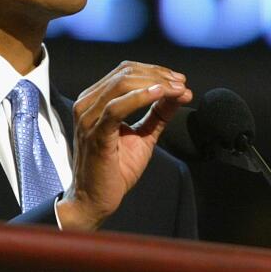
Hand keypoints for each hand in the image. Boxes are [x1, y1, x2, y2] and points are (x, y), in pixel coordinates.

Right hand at [56, 61, 193, 230]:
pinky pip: (117, 107)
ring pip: (122, 84)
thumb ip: (159, 113)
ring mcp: (88, 118)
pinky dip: (141, 97)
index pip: (125, 71)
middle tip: (183, 84)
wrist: (95, 200)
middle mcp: (87, 104)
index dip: (156, 71)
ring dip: (156, 84)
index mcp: (95, 100)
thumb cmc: (115, 168)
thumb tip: (181, 92)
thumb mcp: (144, 135)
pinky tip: (161, 94)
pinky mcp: (94, 134)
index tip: (180, 80)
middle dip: (160, 75)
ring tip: (178, 89)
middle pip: (126, 73)